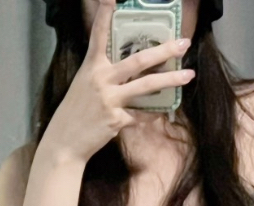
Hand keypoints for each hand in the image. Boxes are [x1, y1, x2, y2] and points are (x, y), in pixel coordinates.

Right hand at [40, 0, 195, 165]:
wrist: (64, 142)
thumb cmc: (75, 112)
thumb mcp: (84, 85)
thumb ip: (105, 75)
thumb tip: (129, 72)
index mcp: (92, 66)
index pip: (98, 36)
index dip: (104, 16)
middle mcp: (101, 79)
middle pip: (138, 60)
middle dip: (164, 50)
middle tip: (183, 42)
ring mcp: (110, 99)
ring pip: (146, 85)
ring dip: (170, 80)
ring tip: (189, 75)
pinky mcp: (116, 119)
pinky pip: (140, 115)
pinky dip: (148, 114)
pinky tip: (157, 113)